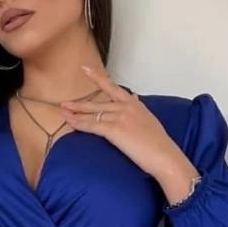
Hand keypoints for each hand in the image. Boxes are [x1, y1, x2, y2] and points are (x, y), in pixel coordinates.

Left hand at [59, 65, 175, 178]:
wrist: (165, 156)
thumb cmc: (159, 145)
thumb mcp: (150, 120)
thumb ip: (140, 108)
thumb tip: (135, 98)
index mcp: (135, 104)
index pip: (113, 88)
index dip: (98, 79)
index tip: (86, 70)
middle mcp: (126, 106)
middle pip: (98, 102)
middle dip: (79, 103)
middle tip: (65, 103)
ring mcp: (120, 117)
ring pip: (92, 113)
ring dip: (75, 113)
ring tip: (62, 112)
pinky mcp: (115, 129)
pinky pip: (92, 125)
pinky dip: (79, 124)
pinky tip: (69, 122)